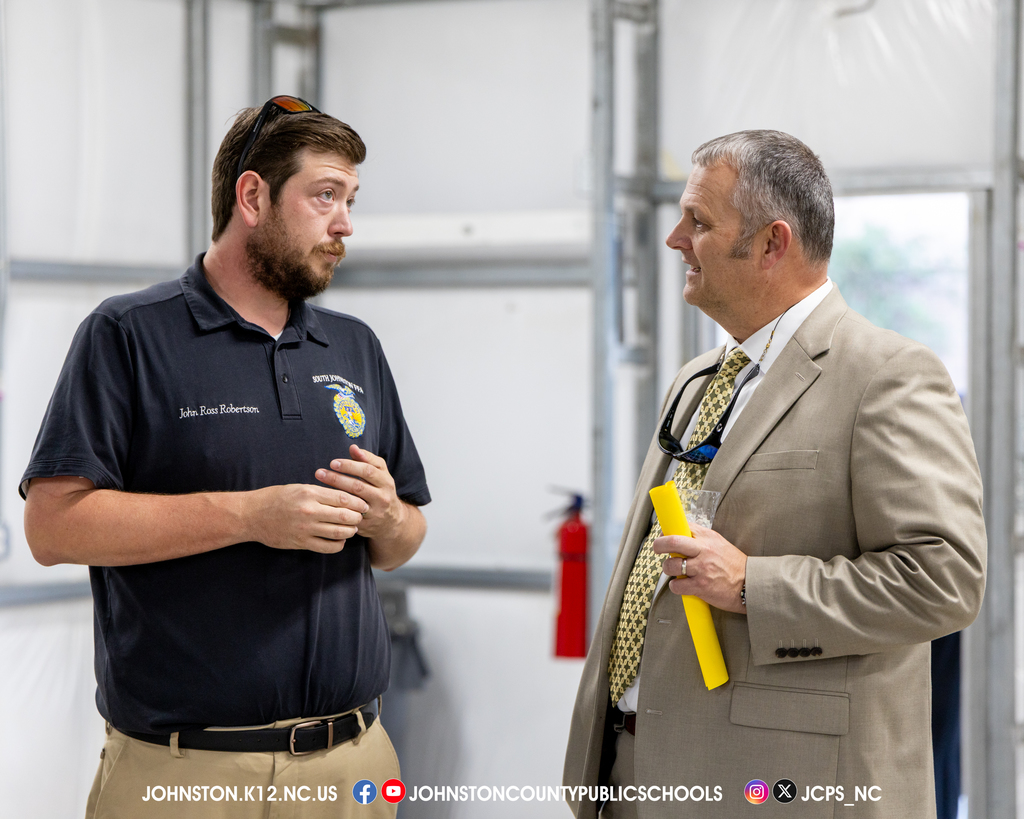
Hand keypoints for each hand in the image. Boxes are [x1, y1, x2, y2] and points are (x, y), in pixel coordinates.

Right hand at [246, 483, 367, 553]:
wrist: (252, 515)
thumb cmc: (275, 498)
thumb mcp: (298, 488)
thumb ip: (320, 492)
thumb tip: (344, 496)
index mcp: (310, 493)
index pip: (343, 498)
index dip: (357, 502)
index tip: (363, 504)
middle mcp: (309, 510)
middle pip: (344, 515)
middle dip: (357, 517)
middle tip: (361, 517)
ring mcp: (305, 528)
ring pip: (339, 532)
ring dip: (350, 531)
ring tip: (353, 528)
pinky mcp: (301, 542)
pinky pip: (327, 547)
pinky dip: (338, 545)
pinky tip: (340, 540)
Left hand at [315, 445, 405, 540]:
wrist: (392, 521)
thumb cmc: (381, 491)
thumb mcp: (380, 474)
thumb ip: (367, 460)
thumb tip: (353, 447)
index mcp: (386, 481)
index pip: (367, 470)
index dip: (349, 466)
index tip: (332, 462)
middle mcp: (382, 497)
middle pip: (358, 486)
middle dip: (337, 479)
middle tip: (320, 473)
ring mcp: (375, 512)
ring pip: (353, 502)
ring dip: (334, 493)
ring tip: (317, 487)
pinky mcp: (367, 525)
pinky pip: (349, 517)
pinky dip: (337, 510)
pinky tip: (324, 504)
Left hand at [653, 524, 747, 613]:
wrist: (750, 585)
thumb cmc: (734, 565)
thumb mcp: (719, 544)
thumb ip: (701, 538)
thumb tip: (681, 534)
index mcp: (708, 538)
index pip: (683, 527)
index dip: (669, 531)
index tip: (664, 535)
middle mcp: (704, 551)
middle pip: (672, 542)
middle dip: (659, 544)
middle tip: (657, 548)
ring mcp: (701, 569)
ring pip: (671, 566)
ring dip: (668, 569)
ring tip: (674, 570)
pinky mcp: (700, 586)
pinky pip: (677, 585)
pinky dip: (676, 586)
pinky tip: (682, 585)